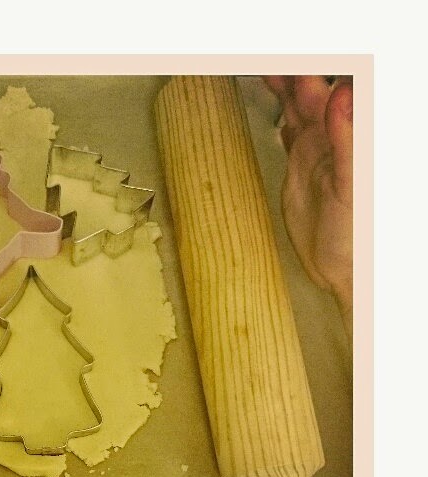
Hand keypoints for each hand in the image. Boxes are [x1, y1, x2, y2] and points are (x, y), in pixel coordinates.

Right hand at [264, 76, 352, 331]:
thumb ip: (348, 141)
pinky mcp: (301, 165)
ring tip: (270, 65)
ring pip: (300, 104)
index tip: (298, 60)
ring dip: (287, 83)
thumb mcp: (351, 187)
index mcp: (351, 137)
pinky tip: (276, 99)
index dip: (320, 71)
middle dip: (298, 71)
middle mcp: (335, 137)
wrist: (340, 270)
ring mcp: (316, 149)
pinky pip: (290, 128)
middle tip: (273, 57)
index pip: (337, 91)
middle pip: (315, 91)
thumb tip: (341, 96)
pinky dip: (282, 111)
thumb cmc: (356, 235)